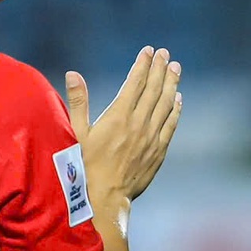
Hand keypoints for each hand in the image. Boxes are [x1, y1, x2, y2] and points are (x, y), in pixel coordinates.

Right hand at [69, 47, 181, 210]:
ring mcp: (151, 137)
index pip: (135, 82)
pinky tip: (178, 99)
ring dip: (171, 84)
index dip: (142, 64)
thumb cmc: (84, 167)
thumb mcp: (76, 134)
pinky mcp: (158, 151)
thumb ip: (78, 102)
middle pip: (153, 89)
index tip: (148, 51)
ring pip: (165, 104)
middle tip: (165, 54)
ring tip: (175, 68)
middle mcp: (138, 124)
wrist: (104, 199)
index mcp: (118, 116)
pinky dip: (175, 109)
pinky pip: (171, 125)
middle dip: (160, 69)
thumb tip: (73, 74)